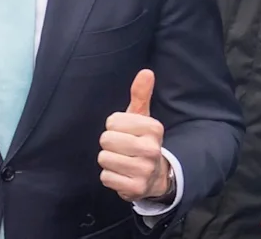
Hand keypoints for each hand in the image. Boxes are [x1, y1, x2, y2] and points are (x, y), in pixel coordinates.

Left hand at [99, 69, 169, 202]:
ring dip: (109, 161)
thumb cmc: (142, 141)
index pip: (112, 121)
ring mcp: (144, 170)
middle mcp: (152, 149)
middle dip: (109, 144)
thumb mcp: (142, 117)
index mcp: (153, 128)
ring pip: (104, 159)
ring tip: (122, 161)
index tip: (126, 132)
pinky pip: (105, 177)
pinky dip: (110, 177)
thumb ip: (141, 94)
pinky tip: (122, 175)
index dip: (114, 127)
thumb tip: (146, 71)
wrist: (157, 177)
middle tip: (122, 149)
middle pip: (106, 140)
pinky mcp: (135, 189)